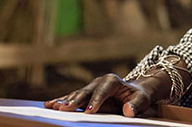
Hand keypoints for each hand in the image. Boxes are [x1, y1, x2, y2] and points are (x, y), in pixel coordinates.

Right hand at [43, 72, 166, 116]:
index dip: (96, 100)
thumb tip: (128, 111)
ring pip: (76, 95)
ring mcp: (90, 88)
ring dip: (64, 101)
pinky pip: (71, 98)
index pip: (103, 90)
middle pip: (85, 91)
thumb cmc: (139, 97)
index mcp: (113, 81)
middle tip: (64, 109)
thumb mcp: (142, 100)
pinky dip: (61, 101)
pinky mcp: (85, 95)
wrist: (135, 92)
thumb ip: (136, 104)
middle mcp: (99, 82)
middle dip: (75, 100)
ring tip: (52, 107)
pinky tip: (49, 104)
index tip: (90, 111)